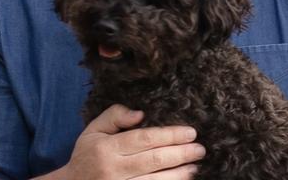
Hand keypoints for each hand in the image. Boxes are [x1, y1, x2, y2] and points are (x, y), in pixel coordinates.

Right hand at [58, 104, 203, 179]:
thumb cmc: (87, 156)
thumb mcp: (93, 130)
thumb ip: (115, 116)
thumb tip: (140, 113)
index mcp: (106, 148)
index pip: (144, 139)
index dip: (170, 135)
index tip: (190, 132)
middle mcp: (113, 170)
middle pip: (154, 160)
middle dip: (180, 154)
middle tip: (200, 149)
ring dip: (179, 174)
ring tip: (195, 166)